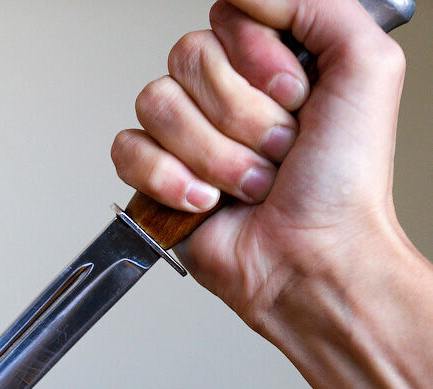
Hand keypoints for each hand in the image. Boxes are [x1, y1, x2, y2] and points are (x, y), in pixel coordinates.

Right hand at [111, 0, 409, 332]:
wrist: (314, 258)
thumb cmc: (344, 183)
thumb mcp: (367, 69)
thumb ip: (319, 6)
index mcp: (267, 62)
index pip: (224, 18)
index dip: (257, 57)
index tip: (296, 97)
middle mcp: (222, 94)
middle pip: (187, 58)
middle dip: (243, 115)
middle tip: (279, 148)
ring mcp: (184, 136)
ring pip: (157, 104)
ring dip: (214, 154)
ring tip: (251, 183)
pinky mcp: (154, 176)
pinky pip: (128, 149)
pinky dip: (169, 179)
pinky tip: (206, 199)